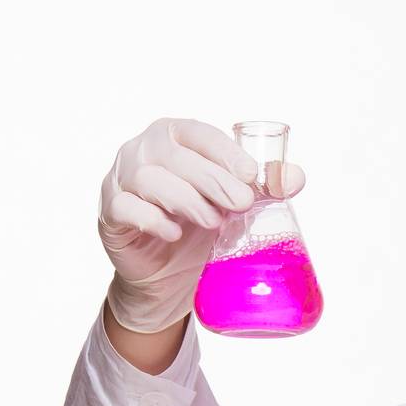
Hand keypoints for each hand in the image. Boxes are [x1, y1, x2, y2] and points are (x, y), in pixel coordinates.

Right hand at [98, 118, 306, 333]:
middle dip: (212, 179)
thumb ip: (263, 188)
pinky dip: (152, 219)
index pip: (197, 132)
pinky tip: (175, 233)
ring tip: (214, 223)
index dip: (224, 152)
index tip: (252, 176)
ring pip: (149, 179)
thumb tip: (295, 178)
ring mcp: (121, 180)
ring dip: (187, 200)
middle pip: (174, 154)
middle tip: (241, 203)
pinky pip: (126, 208)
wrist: (165, 274)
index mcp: (174, 137)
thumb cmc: (199, 226)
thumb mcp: (233, 205)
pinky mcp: (110, 213)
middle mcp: (142, 151)